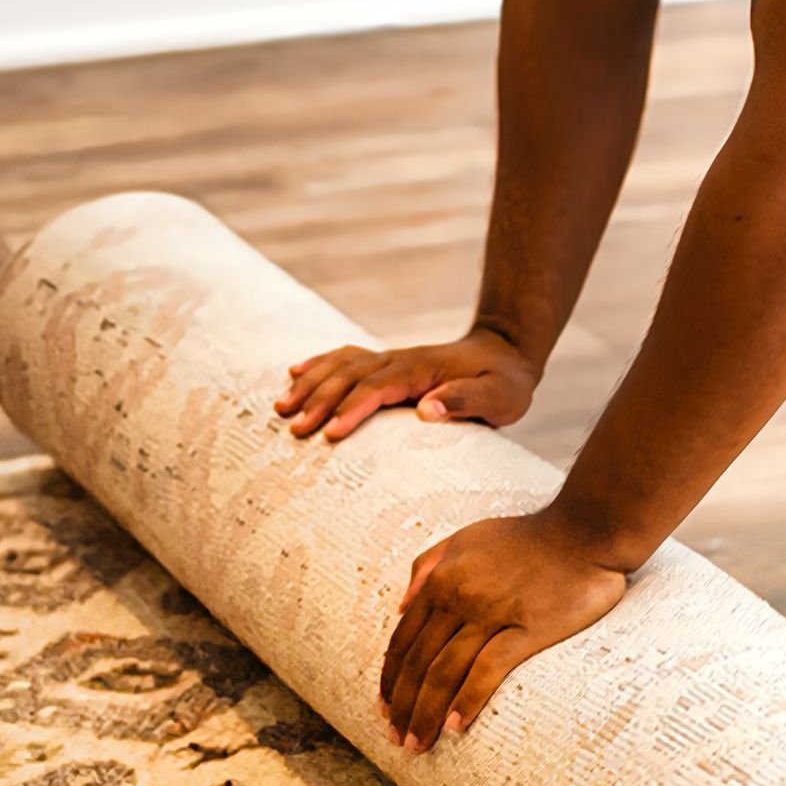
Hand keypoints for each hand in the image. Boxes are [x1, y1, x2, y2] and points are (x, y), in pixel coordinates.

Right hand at [276, 325, 538, 440]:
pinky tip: (293, 372)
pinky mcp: (387, 365)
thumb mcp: (500, 395)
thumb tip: (427, 409)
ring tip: (281, 407)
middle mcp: (399, 361)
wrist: (505, 353)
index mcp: (422, 371)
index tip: (330, 433)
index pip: (379, 388)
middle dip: (319, 401)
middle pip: (350, 376)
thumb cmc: (504, 382)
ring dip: (310, 383)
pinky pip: (346, 359)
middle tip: (294, 429)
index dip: (353, 408)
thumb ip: (467, 400)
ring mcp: (390, 360)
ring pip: (341, 366)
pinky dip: (318, 364)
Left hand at [379, 507, 628, 750]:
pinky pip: (488, 670)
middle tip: (397, 739)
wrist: (584, 531)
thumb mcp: (467, 537)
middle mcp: (460, 596)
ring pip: (446, 671)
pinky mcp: (527, 628)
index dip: (391, 678)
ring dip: (427, 713)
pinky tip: (456, 726)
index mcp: (443, 578)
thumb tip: (401, 603)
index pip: (404, 638)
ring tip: (420, 745)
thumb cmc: (527, 537)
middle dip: (403, 705)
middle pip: (420, 661)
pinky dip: (468, 700)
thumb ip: (429, 563)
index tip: (385, 708)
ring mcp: (493, 613)